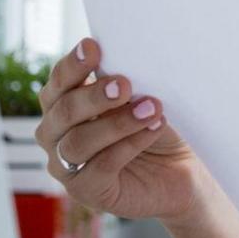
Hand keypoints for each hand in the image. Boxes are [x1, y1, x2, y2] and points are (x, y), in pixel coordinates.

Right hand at [34, 38, 206, 224]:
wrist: (181, 170)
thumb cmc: (154, 126)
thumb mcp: (140, 98)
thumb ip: (124, 84)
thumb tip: (127, 59)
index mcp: (63, 105)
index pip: (59, 83)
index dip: (72, 65)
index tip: (93, 46)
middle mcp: (56, 136)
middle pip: (63, 112)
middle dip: (93, 96)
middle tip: (124, 84)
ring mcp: (67, 167)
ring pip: (79, 141)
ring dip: (117, 122)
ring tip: (151, 107)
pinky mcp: (87, 191)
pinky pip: (102, 166)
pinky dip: (130, 144)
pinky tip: (155, 127)